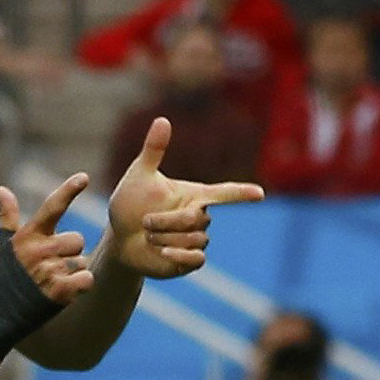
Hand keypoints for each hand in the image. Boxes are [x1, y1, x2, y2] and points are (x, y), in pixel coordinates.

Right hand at [0, 173, 93, 304]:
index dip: (69, 190)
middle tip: (51, 266)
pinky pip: (86, 279)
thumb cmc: (3, 277)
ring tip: (52, 281)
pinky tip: (63, 292)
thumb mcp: (3, 246)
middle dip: (70, 253)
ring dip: (73, 272)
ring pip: (82, 261)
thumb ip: (7, 217)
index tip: (83, 177)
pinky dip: (80, 286)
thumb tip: (1, 189)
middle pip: (77, 240)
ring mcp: (50, 271)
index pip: (52, 207)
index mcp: (28, 236)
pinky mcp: (60, 291)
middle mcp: (39, 251)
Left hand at [108, 117, 262, 278]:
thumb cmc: (131, 204)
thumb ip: (154, 150)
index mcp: (194, 195)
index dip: (241, 194)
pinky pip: (197, 259)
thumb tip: (162, 120)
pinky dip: (180, 254)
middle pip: (196, 219)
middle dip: (166, 220)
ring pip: (194, 239)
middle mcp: (199, 217)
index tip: (260, 194)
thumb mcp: (140, 176)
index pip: (224, 193)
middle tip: (145, 221)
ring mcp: (196, 240)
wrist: (119, 238)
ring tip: (147, 236)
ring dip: (164, 237)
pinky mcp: (188, 260)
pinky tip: (163, 251)